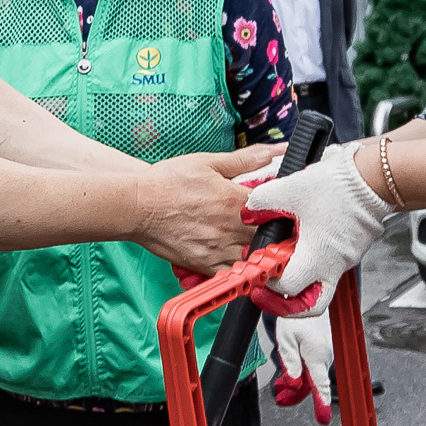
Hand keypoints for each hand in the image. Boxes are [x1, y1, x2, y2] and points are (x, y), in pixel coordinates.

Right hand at [131, 145, 279, 277]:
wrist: (137, 205)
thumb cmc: (169, 182)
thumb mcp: (209, 163)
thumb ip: (247, 159)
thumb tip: (277, 150)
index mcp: (237, 201)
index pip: (278, 209)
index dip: (287, 211)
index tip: (288, 211)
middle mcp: (232, 228)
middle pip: (271, 238)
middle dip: (276, 234)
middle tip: (275, 230)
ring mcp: (219, 249)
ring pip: (255, 260)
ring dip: (260, 253)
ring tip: (256, 245)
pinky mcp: (205, 265)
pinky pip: (231, 274)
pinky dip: (238, 269)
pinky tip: (236, 258)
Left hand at [240, 143, 389, 318]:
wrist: (373, 179)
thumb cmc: (339, 187)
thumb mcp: (289, 190)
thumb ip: (261, 203)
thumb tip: (249, 212)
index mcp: (316, 258)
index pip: (287, 288)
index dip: (268, 284)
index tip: (260, 273)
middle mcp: (333, 266)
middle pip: (311, 306)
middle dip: (287, 306)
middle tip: (271, 296)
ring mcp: (345, 260)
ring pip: (322, 287)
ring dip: (302, 284)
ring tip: (286, 269)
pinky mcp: (352, 249)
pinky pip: (332, 265)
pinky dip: (315, 262)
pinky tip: (305, 243)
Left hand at [271, 315, 334, 424]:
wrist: (307, 297)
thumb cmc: (296, 315)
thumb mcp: (286, 340)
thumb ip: (290, 363)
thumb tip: (293, 382)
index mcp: (317, 356)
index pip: (321, 385)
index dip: (322, 403)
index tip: (323, 418)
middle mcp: (325, 355)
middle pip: (313, 381)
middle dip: (297, 391)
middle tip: (281, 396)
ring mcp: (325, 351)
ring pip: (312, 373)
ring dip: (298, 381)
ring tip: (281, 386)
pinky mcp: (323, 346)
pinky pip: (314, 364)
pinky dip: (303, 370)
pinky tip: (292, 371)